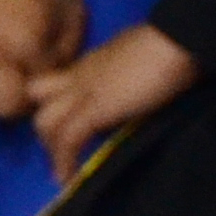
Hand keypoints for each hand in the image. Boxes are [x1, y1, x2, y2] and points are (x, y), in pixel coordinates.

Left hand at [27, 20, 197, 172]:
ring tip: (63, 168)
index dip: (52, 103)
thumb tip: (128, 96)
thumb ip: (125, 76)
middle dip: (44, 125)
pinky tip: (67, 178)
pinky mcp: (95, 109)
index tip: (61, 124)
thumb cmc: (170, 46)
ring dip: (50, 147)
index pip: (54, 81)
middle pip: (36, 97)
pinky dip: (64, 161)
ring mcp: (83, 91)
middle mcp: (79, 74)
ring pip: (44, 121)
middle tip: (59, 149)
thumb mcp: (140, 61)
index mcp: (91, 62)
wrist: (179, 37)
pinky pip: (68, 139)